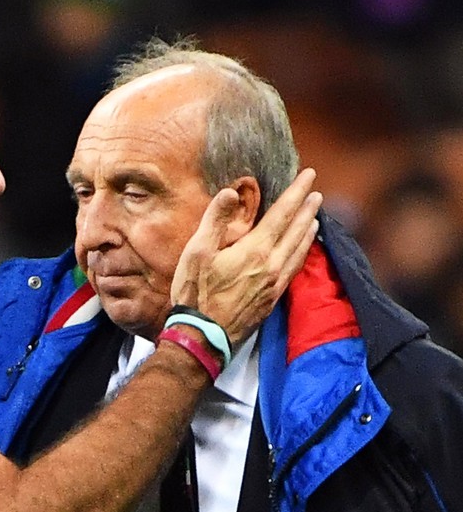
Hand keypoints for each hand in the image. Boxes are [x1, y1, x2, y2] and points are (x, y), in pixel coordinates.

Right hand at [171, 168, 321, 344]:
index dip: (296, 192)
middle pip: (297, 230)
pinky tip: (302, 251)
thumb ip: (215, 220)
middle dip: (307, 208)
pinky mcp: (272, 299)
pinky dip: (302, 253)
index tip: (307, 175)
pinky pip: (294, 269)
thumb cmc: (195, 293)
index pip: (283, 213)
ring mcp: (274, 284)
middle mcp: (272, 265)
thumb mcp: (197, 251)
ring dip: (308, 230)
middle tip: (315, 192)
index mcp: (255, 250)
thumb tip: (231, 192)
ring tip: (314, 217)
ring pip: (299, 250)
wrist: (202, 336)